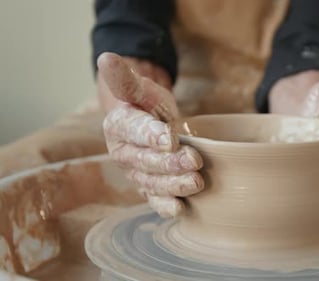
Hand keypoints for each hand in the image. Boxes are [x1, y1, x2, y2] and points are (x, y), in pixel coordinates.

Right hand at [97, 52, 203, 216]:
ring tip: (196, 182)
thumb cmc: (146, 103)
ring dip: (174, 185)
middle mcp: (124, 153)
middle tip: (194, 161)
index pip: (134, 130)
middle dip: (170, 163)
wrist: (150, 122)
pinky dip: (166, 206)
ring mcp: (136, 173)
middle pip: (146, 161)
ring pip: (152, 183)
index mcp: (118, 126)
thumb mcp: (140, 88)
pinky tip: (180, 209)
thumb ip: (126, 79)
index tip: (170, 137)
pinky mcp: (149, 187)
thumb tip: (107, 58)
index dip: (151, 135)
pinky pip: (155, 199)